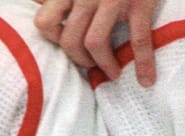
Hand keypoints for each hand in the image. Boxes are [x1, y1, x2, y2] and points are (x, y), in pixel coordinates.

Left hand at [34, 0, 158, 86]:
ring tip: (112, 72)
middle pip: (69, 39)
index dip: (54, 40)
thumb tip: (38, 1)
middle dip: (80, 60)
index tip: (67, 44)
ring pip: (94, 42)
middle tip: (92, 66)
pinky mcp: (138, 3)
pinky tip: (146, 80)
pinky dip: (143, 63)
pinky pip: (138, 40)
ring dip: (103, 65)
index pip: (44, 22)